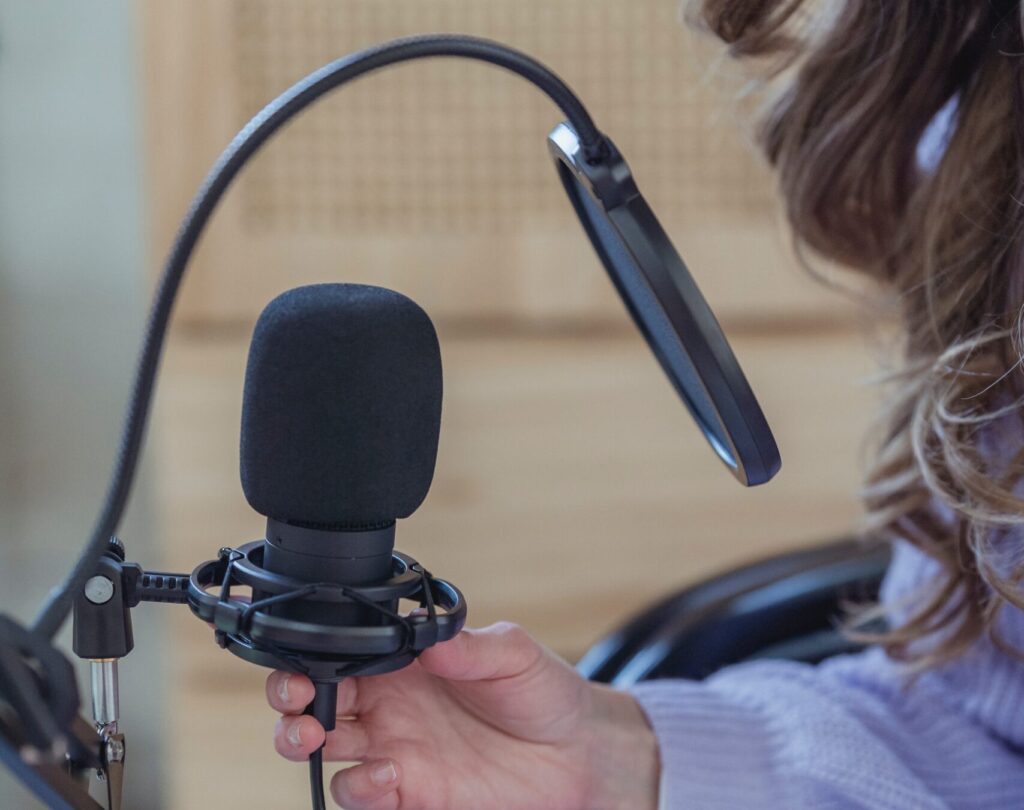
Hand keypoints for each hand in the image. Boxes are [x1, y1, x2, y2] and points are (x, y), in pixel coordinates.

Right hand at [266, 622, 659, 809]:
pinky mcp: (411, 794)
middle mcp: (391, 706)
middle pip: (316, 703)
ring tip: (321, 736)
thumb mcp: (514, 653)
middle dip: (290, 702)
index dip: (310, 654)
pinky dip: (359, 788)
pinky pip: (362, 795)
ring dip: (306, 743)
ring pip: (325, 750)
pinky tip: (386, 774)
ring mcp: (397, 751)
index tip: (303, 657)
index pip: (341, 654)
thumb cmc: (543, 692)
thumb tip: (428, 638)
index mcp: (405, 664)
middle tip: (297, 703)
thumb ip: (470, 646)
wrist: (576, 753)